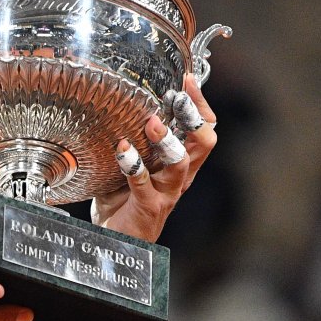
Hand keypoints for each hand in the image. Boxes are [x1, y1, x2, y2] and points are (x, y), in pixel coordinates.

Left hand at [92, 74, 217, 240]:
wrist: (116, 241)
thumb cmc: (122, 199)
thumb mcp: (131, 163)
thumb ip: (131, 139)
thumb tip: (116, 103)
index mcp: (181, 164)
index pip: (204, 130)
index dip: (201, 105)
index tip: (189, 80)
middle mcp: (180, 177)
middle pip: (203, 143)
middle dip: (193, 116)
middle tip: (178, 95)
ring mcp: (167, 192)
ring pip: (181, 163)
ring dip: (168, 140)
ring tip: (152, 122)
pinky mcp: (148, 206)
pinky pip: (144, 183)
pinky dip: (134, 163)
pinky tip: (122, 148)